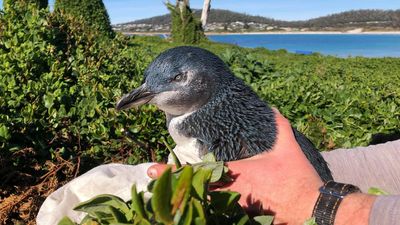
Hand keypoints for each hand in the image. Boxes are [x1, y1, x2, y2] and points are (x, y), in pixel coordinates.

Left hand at [147, 109, 374, 224]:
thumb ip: (278, 126)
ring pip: (202, 208)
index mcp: (238, 174)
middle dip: (170, 188)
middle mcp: (231, 194)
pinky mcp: (242, 219)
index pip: (199, 172)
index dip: (174, 171)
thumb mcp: (288, 148)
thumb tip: (272, 109)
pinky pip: (217, 217)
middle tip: (149, 182)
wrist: (312, 207)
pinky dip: (202, 214)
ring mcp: (235, 210)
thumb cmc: (297, 178)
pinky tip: (190, 212)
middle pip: (192, 193)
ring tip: (160, 199)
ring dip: (181, 202)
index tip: (153, 168)